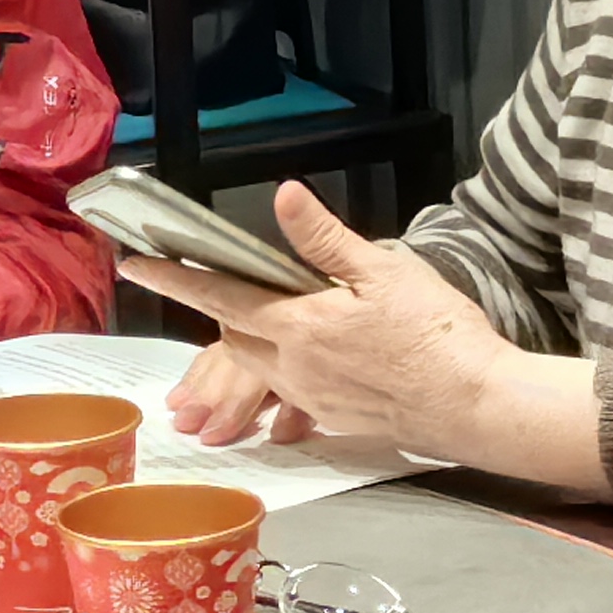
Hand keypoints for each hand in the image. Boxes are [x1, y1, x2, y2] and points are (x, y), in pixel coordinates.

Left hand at [114, 183, 510, 461]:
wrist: (476, 406)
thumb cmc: (438, 336)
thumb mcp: (386, 272)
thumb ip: (327, 239)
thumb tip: (286, 196)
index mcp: (298, 325)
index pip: (220, 295)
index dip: (174, 276)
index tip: (136, 263)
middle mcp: (292, 366)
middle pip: (235, 333)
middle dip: (225, 308)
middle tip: (231, 281)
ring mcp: (311, 397)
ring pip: (260, 364)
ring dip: (255, 341)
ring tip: (281, 320)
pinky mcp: (333, 416)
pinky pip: (290, 390)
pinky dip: (287, 369)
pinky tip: (324, 358)